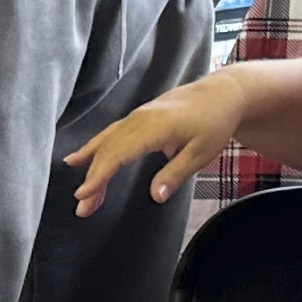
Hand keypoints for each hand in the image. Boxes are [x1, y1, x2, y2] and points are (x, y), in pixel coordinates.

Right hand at [63, 70, 252, 216]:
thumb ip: (176, 174)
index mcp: (154, 127)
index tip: (84, 195)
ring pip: (106, 142)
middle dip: (92, 180)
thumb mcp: (201, 153)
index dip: (99, 176)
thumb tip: (155, 196)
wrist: (222, 93)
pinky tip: (81, 157)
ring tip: (79, 191)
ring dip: (91, 167)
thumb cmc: (214, 122)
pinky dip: (95, 148)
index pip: (117, 154)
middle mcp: (139, 119)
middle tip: (82, 208)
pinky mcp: (139, 117)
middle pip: (107, 151)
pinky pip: (111, 133)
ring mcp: (137, 116)